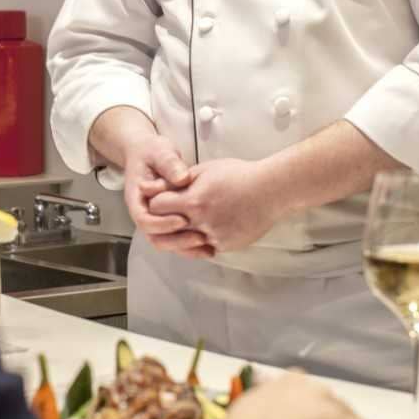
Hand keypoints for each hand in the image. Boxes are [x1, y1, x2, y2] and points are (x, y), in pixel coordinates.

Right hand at [123, 135, 212, 256]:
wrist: (147, 154)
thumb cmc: (152, 152)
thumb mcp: (160, 152)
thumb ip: (170, 164)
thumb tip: (183, 179)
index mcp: (137, 198)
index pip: (144, 219)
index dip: (163, 223)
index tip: (184, 219)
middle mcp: (144, 213)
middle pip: (154, 237)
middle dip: (177, 241)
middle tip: (201, 237)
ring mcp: (156, 219)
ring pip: (166, 242)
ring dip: (186, 247)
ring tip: (209, 247)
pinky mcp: (168, 220)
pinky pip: (176, 238)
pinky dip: (191, 245)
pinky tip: (210, 245)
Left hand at [145, 157, 278, 253]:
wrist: (270, 190)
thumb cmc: (238, 175)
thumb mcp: (204, 170)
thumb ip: (175, 181)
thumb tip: (147, 187)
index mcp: (193, 200)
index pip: (156, 208)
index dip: (156, 202)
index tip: (162, 199)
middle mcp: (200, 222)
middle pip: (165, 229)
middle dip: (164, 221)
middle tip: (170, 214)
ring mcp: (213, 237)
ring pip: (184, 243)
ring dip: (181, 235)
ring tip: (191, 222)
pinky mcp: (226, 246)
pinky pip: (204, 248)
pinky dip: (202, 241)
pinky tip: (210, 228)